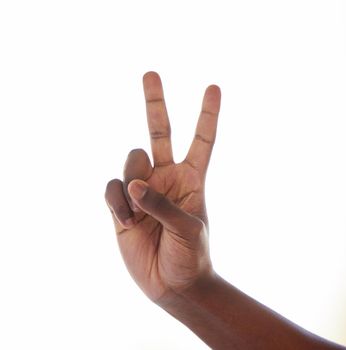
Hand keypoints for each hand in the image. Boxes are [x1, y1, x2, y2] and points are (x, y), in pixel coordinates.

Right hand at [105, 72, 220, 303]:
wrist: (173, 285)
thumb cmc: (190, 257)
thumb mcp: (188, 229)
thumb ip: (162, 204)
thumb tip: (133, 183)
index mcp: (191, 179)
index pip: (201, 140)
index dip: (206, 115)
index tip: (213, 87)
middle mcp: (166, 177)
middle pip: (159, 132)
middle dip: (155, 102)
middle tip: (150, 73)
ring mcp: (143, 189)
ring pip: (131, 161)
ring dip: (132, 182)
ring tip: (137, 213)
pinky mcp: (122, 205)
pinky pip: (112, 188)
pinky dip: (116, 200)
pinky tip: (125, 219)